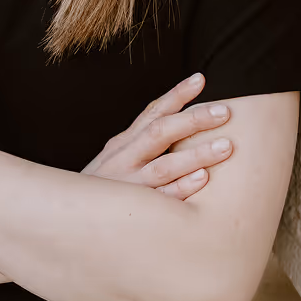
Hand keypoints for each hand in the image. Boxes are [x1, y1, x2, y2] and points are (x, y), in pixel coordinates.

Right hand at [81, 74, 231, 199]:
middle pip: (160, 133)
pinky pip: (162, 200)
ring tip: (226, 146)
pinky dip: (181, 189)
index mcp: (124, 143)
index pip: (152, 113)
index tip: (200, 79)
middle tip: (225, 112)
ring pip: (164, 166)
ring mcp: (129, 186)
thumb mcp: (117, 158)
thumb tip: (181, 120)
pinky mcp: (135, 212)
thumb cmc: (105, 188)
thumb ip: (143, 141)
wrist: (74, 222)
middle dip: (193, 120)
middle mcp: (125, 159)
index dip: (176, 95)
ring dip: (196, 155)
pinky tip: (203, 180)